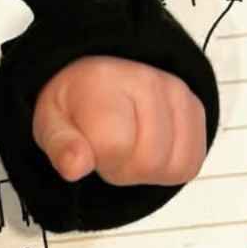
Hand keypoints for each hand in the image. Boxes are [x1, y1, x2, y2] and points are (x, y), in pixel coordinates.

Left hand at [32, 56, 206, 186]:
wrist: (101, 76)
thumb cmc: (75, 103)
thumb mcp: (51, 123)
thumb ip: (60, 146)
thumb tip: (75, 168)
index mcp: (102, 82)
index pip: (114, 145)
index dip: (98, 159)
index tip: (87, 146)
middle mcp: (147, 81)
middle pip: (148, 161)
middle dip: (122, 169)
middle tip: (107, 149)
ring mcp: (177, 93)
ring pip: (172, 166)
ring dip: (145, 172)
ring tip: (127, 147)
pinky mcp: (196, 108)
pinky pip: (190, 164)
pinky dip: (167, 169)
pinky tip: (148, 150)